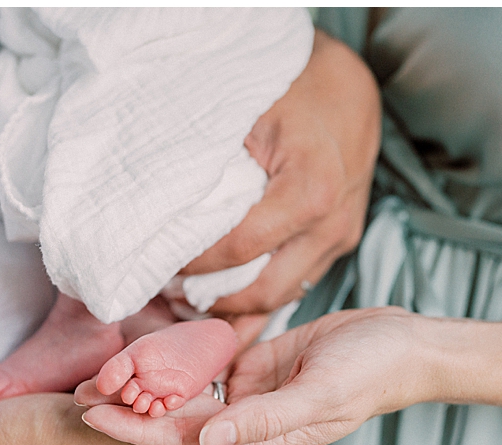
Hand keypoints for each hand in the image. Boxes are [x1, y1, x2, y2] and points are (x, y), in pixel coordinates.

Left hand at [80, 307, 431, 444]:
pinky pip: (208, 369)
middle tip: (74, 395)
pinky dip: (176, 364)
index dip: (136, 430)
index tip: (91, 414)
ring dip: (145, 390)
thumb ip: (263, 420)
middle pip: (176, 423)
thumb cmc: (369, 374)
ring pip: (187, 397)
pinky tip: (145, 355)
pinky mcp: (257, 369)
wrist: (402, 345)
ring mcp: (251, 396)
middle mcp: (249, 424)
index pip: (185, 441)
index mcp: (262, 440)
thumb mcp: (318, 395)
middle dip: (127, 412)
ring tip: (99, 376)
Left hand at [181, 29, 380, 314]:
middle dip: (213, 302)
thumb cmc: (292, 82)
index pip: (239, 250)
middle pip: (264, 292)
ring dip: (235, 308)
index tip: (158, 263)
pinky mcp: (340, 241)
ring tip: (188, 302)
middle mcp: (333, 224)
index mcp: (311, 191)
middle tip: (167, 297)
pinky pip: (297, 281)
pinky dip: (259, 297)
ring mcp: (342, 237)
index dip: (194, 264)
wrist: (346, 79)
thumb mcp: (244, 110)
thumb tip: (155, 206)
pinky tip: (222, 301)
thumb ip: (207, 161)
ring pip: (282, 297)